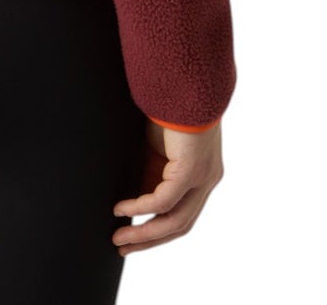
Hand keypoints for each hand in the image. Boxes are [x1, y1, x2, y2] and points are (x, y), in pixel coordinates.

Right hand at [110, 117, 223, 254]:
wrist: (184, 80)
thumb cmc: (170, 107)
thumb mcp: (158, 148)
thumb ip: (152, 172)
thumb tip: (133, 195)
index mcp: (201, 176)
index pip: (181, 215)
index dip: (156, 232)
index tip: (131, 239)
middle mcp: (207, 181)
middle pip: (179, 225)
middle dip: (148, 240)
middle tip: (121, 246)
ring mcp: (202, 177)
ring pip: (174, 220)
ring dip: (144, 233)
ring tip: (119, 237)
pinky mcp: (191, 170)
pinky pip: (164, 200)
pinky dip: (140, 207)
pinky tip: (121, 208)